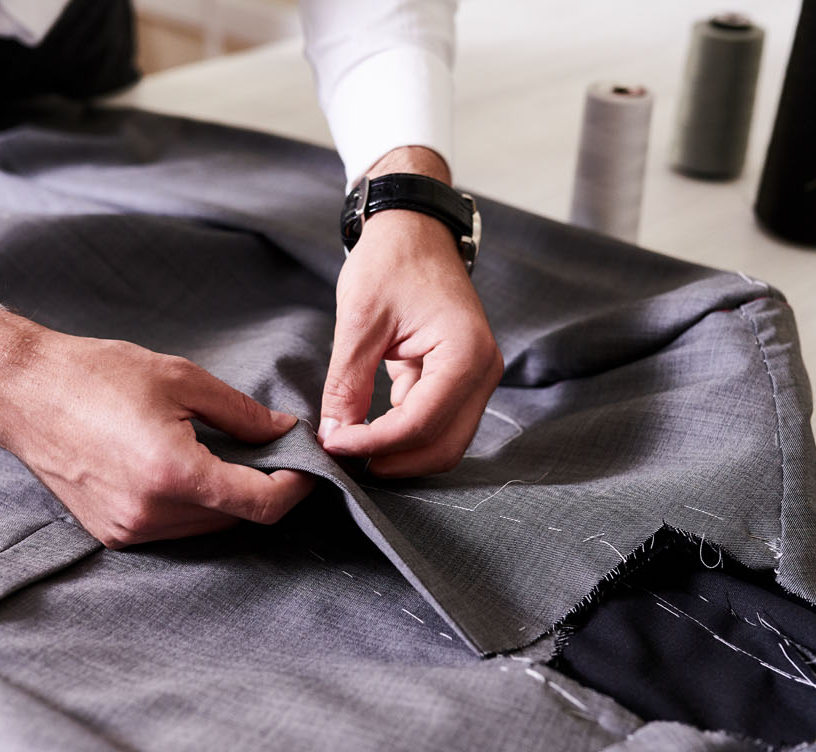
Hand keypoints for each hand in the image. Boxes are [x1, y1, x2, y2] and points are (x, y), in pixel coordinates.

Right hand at [0, 306, 313, 547]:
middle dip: (263, 488)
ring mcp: (129, 529)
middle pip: (238, 518)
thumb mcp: (181, 379)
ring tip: (226, 455)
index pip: (261, 504)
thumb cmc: (96, 375)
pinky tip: (186, 469)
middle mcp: (151, 512)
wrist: (21, 393)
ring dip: (228, 499)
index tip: (308, 464)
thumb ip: (241, 413)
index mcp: (173, 473)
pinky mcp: (113, 534)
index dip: (296, 487)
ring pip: (208, 527)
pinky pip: (174, 528)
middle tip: (272, 450)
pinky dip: (193, 505)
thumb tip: (285, 432)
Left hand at [318, 147, 502, 476]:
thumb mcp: (359, 321)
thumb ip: (346, 384)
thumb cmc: (391, 261)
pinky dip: (404, 433)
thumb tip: (334, 435)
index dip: (373, 443)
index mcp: (465, 353)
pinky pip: (439, 424)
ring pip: (444, 442)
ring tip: (353, 443)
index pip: (420, 424)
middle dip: (392, 460)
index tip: (332, 443)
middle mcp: (483, 370)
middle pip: (442, 446)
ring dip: (401, 453)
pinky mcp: (462, 379)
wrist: (413, 228)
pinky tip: (368, 424)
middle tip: (343, 456)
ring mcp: (477, 377)